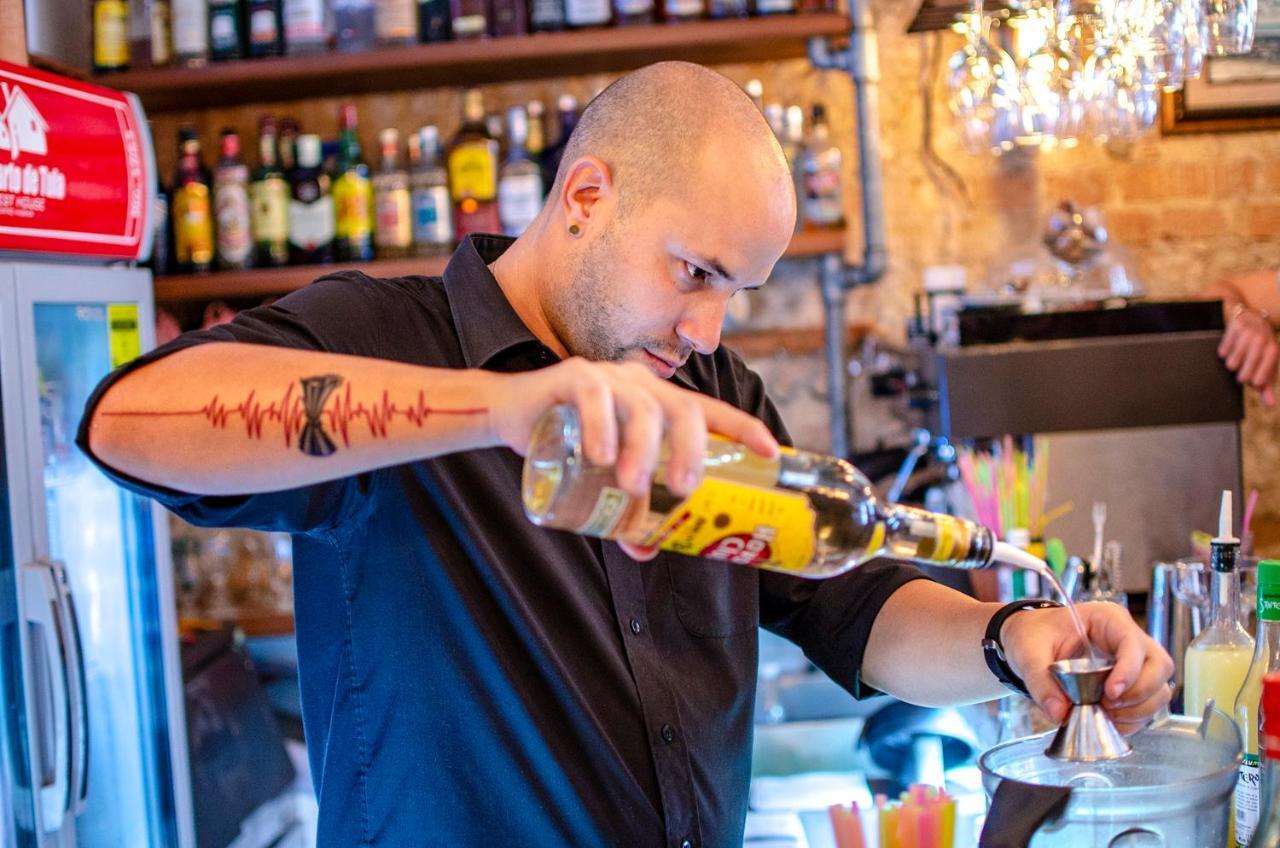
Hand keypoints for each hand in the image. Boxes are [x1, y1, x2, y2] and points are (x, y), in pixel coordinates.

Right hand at [487, 358, 779, 559]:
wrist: (512, 415)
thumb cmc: (569, 444)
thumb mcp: (605, 479)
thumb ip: (628, 509)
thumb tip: (648, 548)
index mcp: (659, 404)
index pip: (710, 411)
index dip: (743, 429)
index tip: (772, 453)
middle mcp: (641, 386)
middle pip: (682, 409)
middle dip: (690, 450)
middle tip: (683, 489)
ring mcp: (609, 378)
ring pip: (640, 407)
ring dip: (641, 449)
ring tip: (632, 486)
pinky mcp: (572, 377)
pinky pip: (593, 397)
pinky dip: (600, 427)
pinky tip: (600, 458)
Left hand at [1001, 602, 1173, 734]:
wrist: (1029, 640)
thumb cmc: (1032, 635)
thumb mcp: (1027, 652)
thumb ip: (1040, 681)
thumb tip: (1059, 713)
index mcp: (1107, 619)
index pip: (1134, 643)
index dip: (1129, 671)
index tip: (1110, 693)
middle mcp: (1127, 638)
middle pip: (1160, 665)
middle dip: (1141, 693)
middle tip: (1108, 705)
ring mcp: (1133, 662)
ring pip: (1160, 688)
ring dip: (1139, 709)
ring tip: (1106, 715)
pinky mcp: (1130, 683)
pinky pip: (1146, 705)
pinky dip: (1132, 719)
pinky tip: (1108, 721)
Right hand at [1220, 306, 1278, 406]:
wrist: (1252, 317)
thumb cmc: (1260, 348)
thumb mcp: (1266, 365)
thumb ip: (1267, 386)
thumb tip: (1270, 406)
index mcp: (1273, 350)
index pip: (1263, 376)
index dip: (1255, 380)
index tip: (1252, 381)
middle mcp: (1262, 340)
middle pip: (1245, 372)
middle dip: (1241, 375)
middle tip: (1241, 373)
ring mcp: (1248, 333)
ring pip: (1232, 362)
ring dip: (1231, 364)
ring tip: (1236, 359)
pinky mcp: (1234, 327)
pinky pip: (1223, 350)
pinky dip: (1224, 352)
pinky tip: (1230, 349)